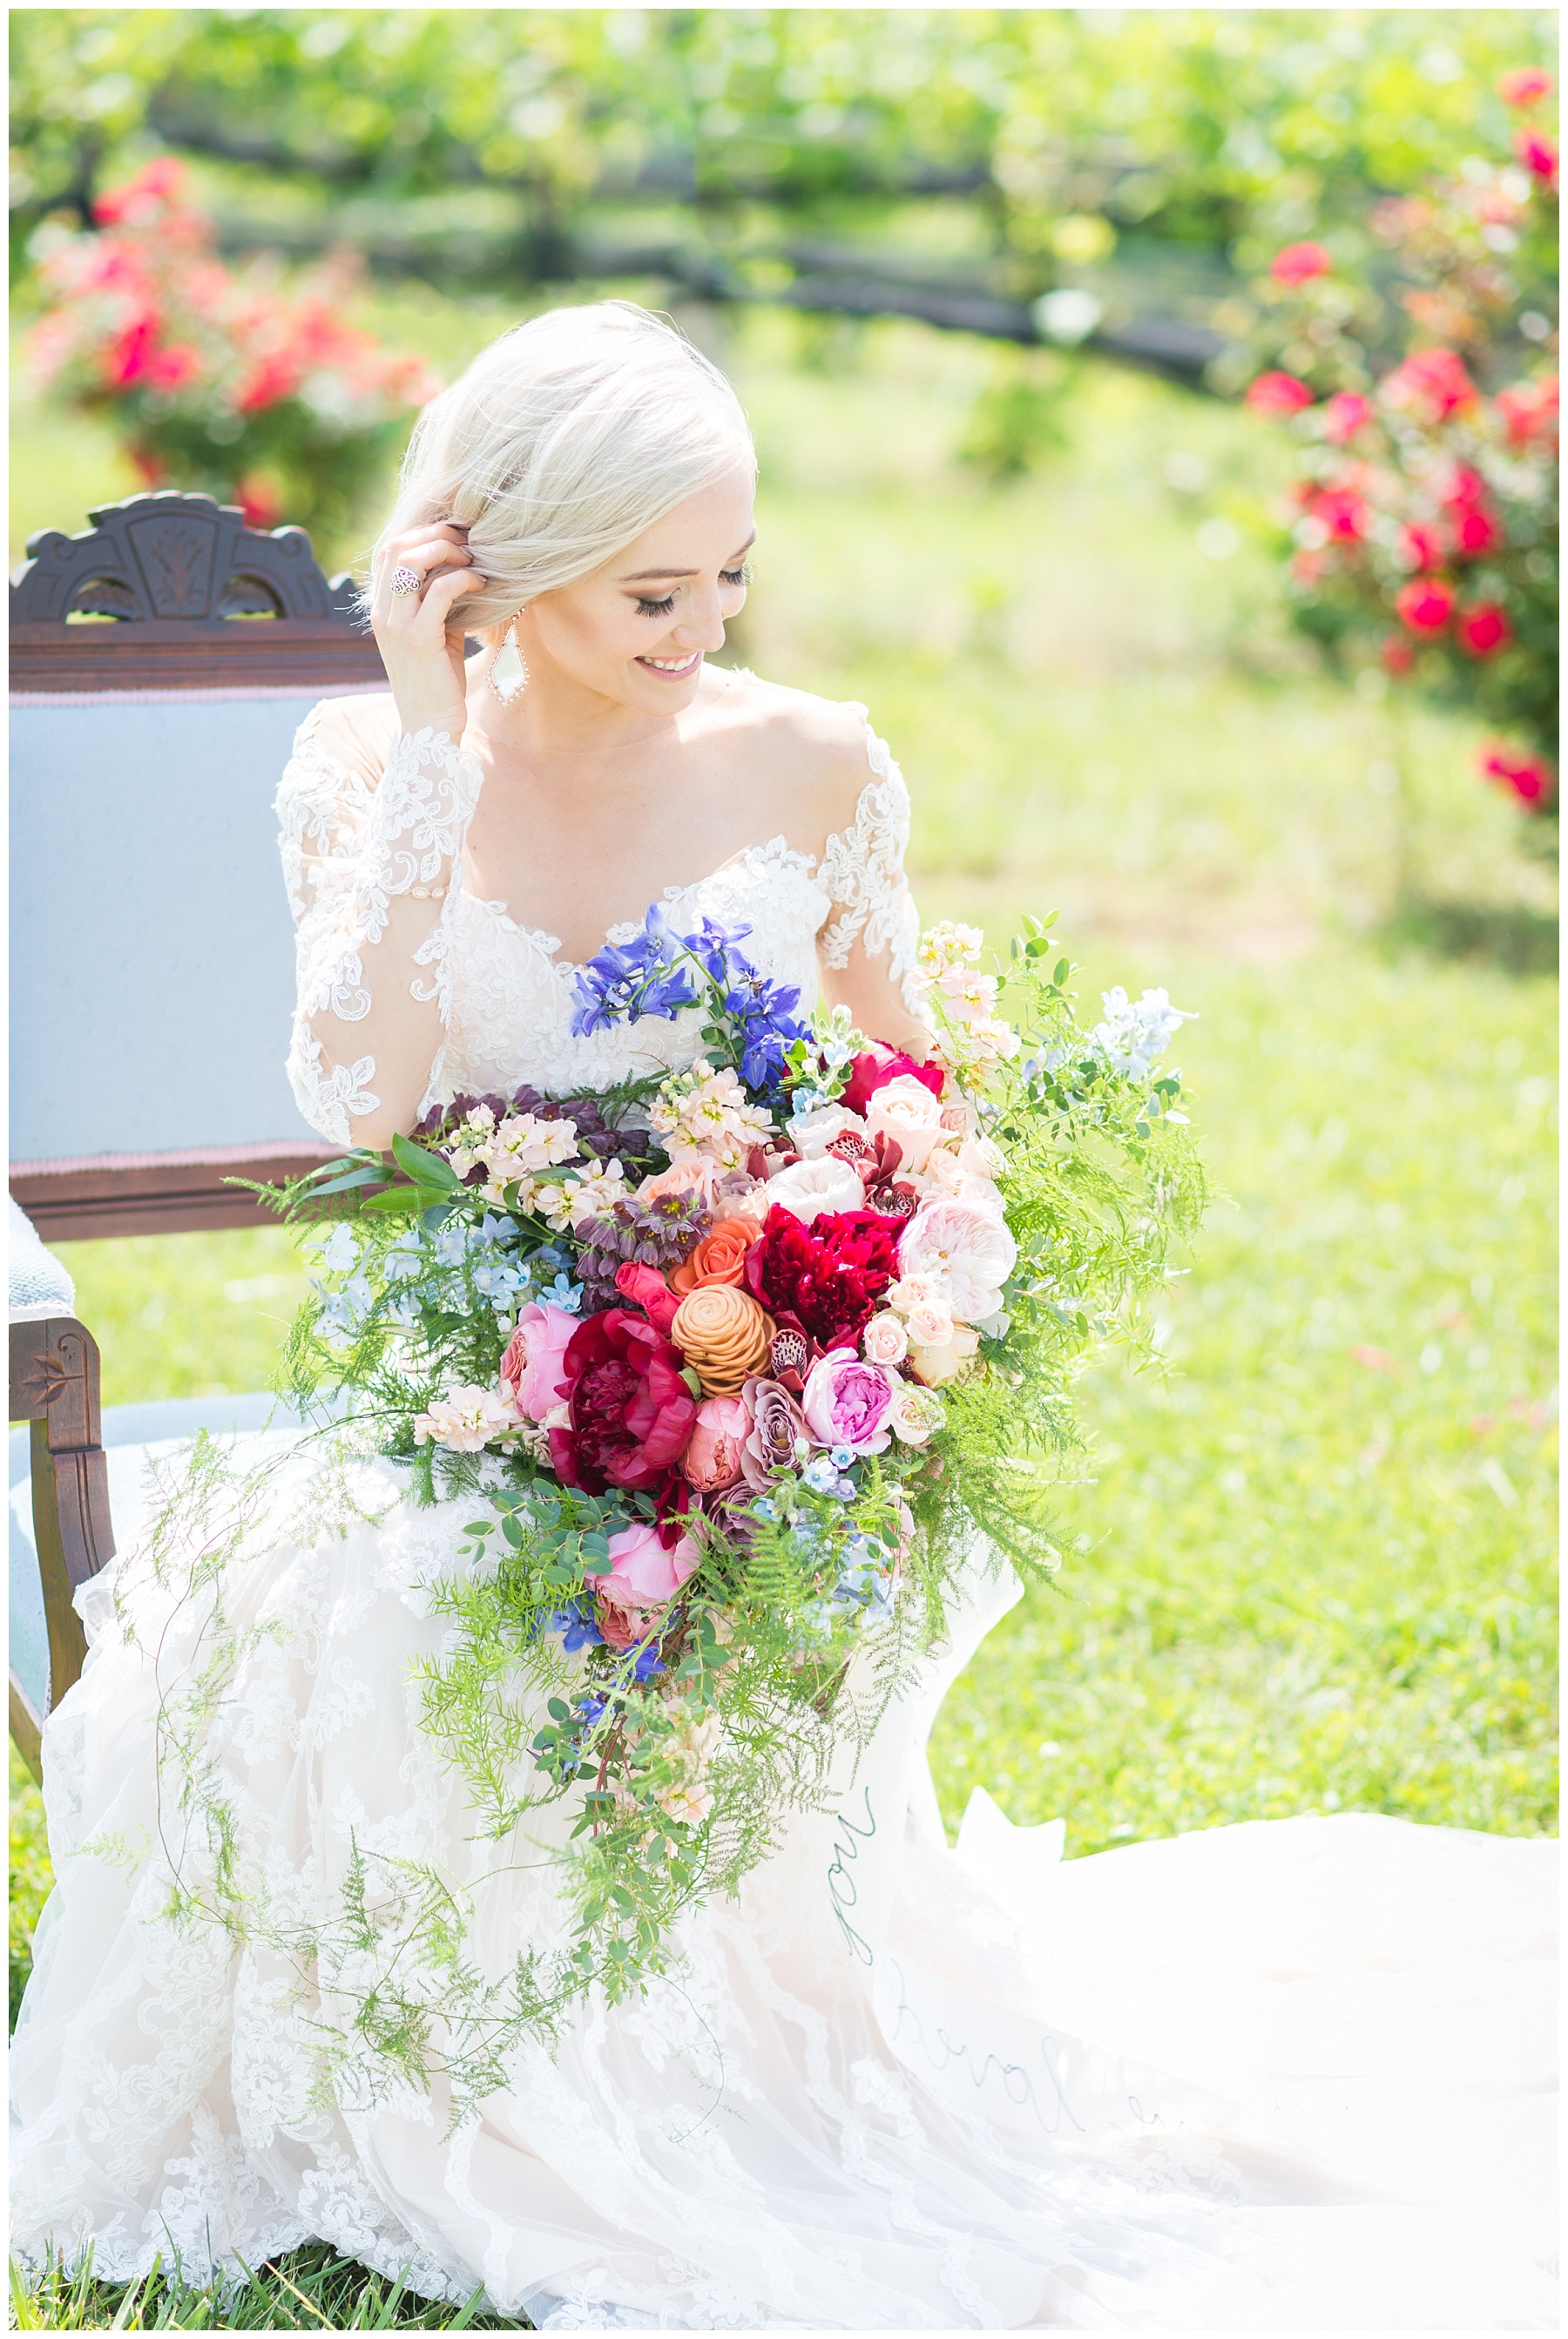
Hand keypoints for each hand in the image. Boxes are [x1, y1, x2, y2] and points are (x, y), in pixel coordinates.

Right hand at [371, 524, 487, 740]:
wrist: (430, 728)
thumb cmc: (438, 682)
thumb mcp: (435, 635)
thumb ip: (438, 603)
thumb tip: (463, 570)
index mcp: (382, 609)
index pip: (390, 550)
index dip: (423, 533)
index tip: (456, 538)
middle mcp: (383, 613)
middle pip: (397, 547)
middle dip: (436, 535)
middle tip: (468, 543)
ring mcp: (397, 625)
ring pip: (412, 562)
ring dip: (447, 551)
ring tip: (473, 561)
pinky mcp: (419, 640)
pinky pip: (440, 591)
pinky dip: (463, 579)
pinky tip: (481, 586)